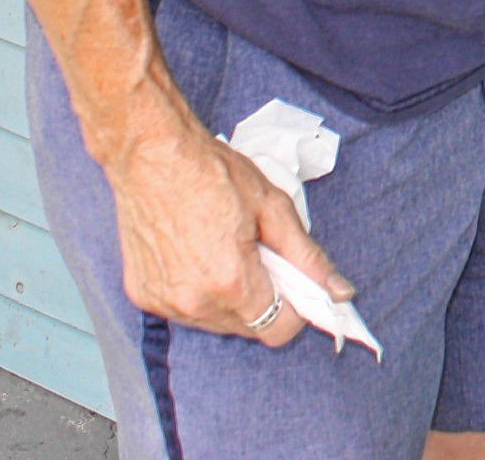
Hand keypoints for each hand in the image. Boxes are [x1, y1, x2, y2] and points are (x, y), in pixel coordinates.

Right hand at [103, 106, 354, 346]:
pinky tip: (194, 254)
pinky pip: (184, 309)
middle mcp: (195, 304)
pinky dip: (198, 292)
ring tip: (224, 250)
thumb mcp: (274, 207)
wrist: (151, 153)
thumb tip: (341, 292)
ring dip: (229, 299)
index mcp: (232, 284)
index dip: (294, 307)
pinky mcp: (143, 296)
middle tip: (258, 255)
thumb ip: (308, 257)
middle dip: (262, 299)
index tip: (290, 278)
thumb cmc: (214, 172)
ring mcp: (164, 304)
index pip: (278, 330)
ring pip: (216, 322)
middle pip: (248, 327)